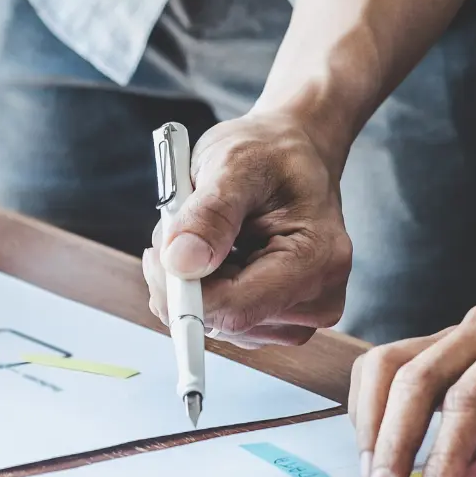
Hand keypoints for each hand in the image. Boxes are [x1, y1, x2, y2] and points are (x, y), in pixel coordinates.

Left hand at [142, 112, 352, 347]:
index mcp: (317, 258)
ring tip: (210, 232)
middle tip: (183, 224)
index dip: (184, 292)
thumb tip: (182, 264)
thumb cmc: (270, 153)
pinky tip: (219, 253)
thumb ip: (210, 214)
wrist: (291, 152)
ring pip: (216, 323)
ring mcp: (300, 316)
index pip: (237, 309)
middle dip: (187, 278)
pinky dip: (206, 289)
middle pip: (224, 319)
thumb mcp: (235, 164)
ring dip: (195, 282)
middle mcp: (318, 298)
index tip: (157, 255)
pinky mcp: (280, 321)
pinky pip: (221, 321)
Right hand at [350, 305, 475, 476]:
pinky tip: (376, 449)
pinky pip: (383, 366)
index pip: (468, 399)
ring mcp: (453, 329)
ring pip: (386, 364)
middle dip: (393, 443)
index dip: (443, 454)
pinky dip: (369, 407)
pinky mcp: (434, 342)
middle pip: (415, 377)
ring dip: (371, 423)